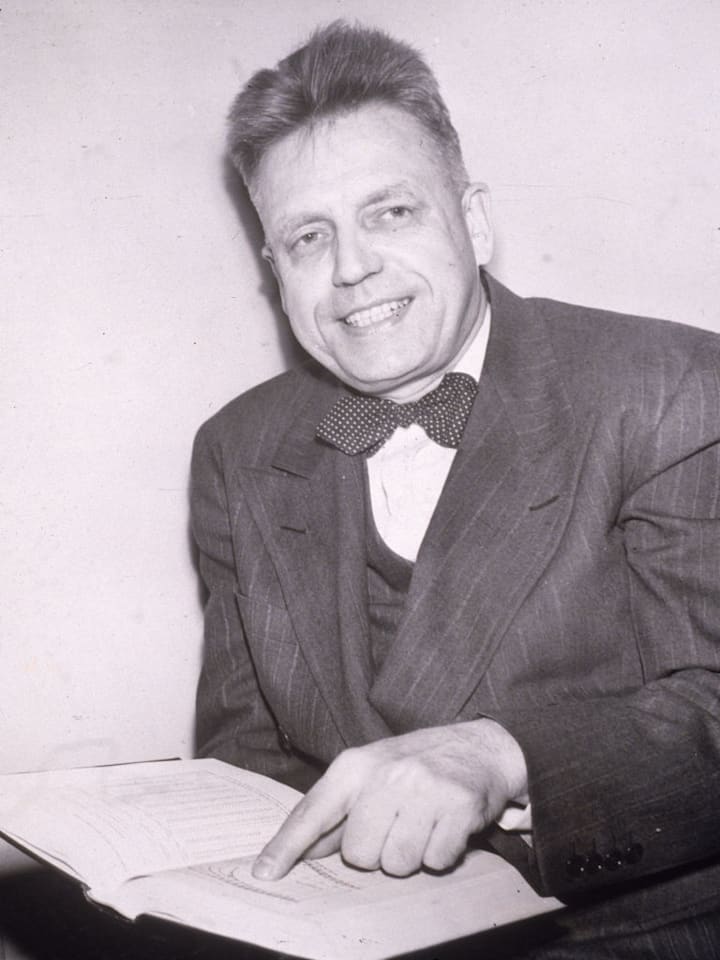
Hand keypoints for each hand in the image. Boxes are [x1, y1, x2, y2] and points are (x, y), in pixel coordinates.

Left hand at [252, 719, 526, 879]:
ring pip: (397, 863)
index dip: (287, 846)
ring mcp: (423, 788)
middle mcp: (386, 774)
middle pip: (358, 854)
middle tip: (396, 827)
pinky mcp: (458, 805)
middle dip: (377, 852)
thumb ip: (337, 813)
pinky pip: (435, 861)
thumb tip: (301, 852)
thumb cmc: (417, 764)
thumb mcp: (372, 775)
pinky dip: (441, 853)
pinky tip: (445, 826)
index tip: (264, 873)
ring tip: (422, 824)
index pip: (313, 812)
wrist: (479, 746)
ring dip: (410, 855)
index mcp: (356, 765)